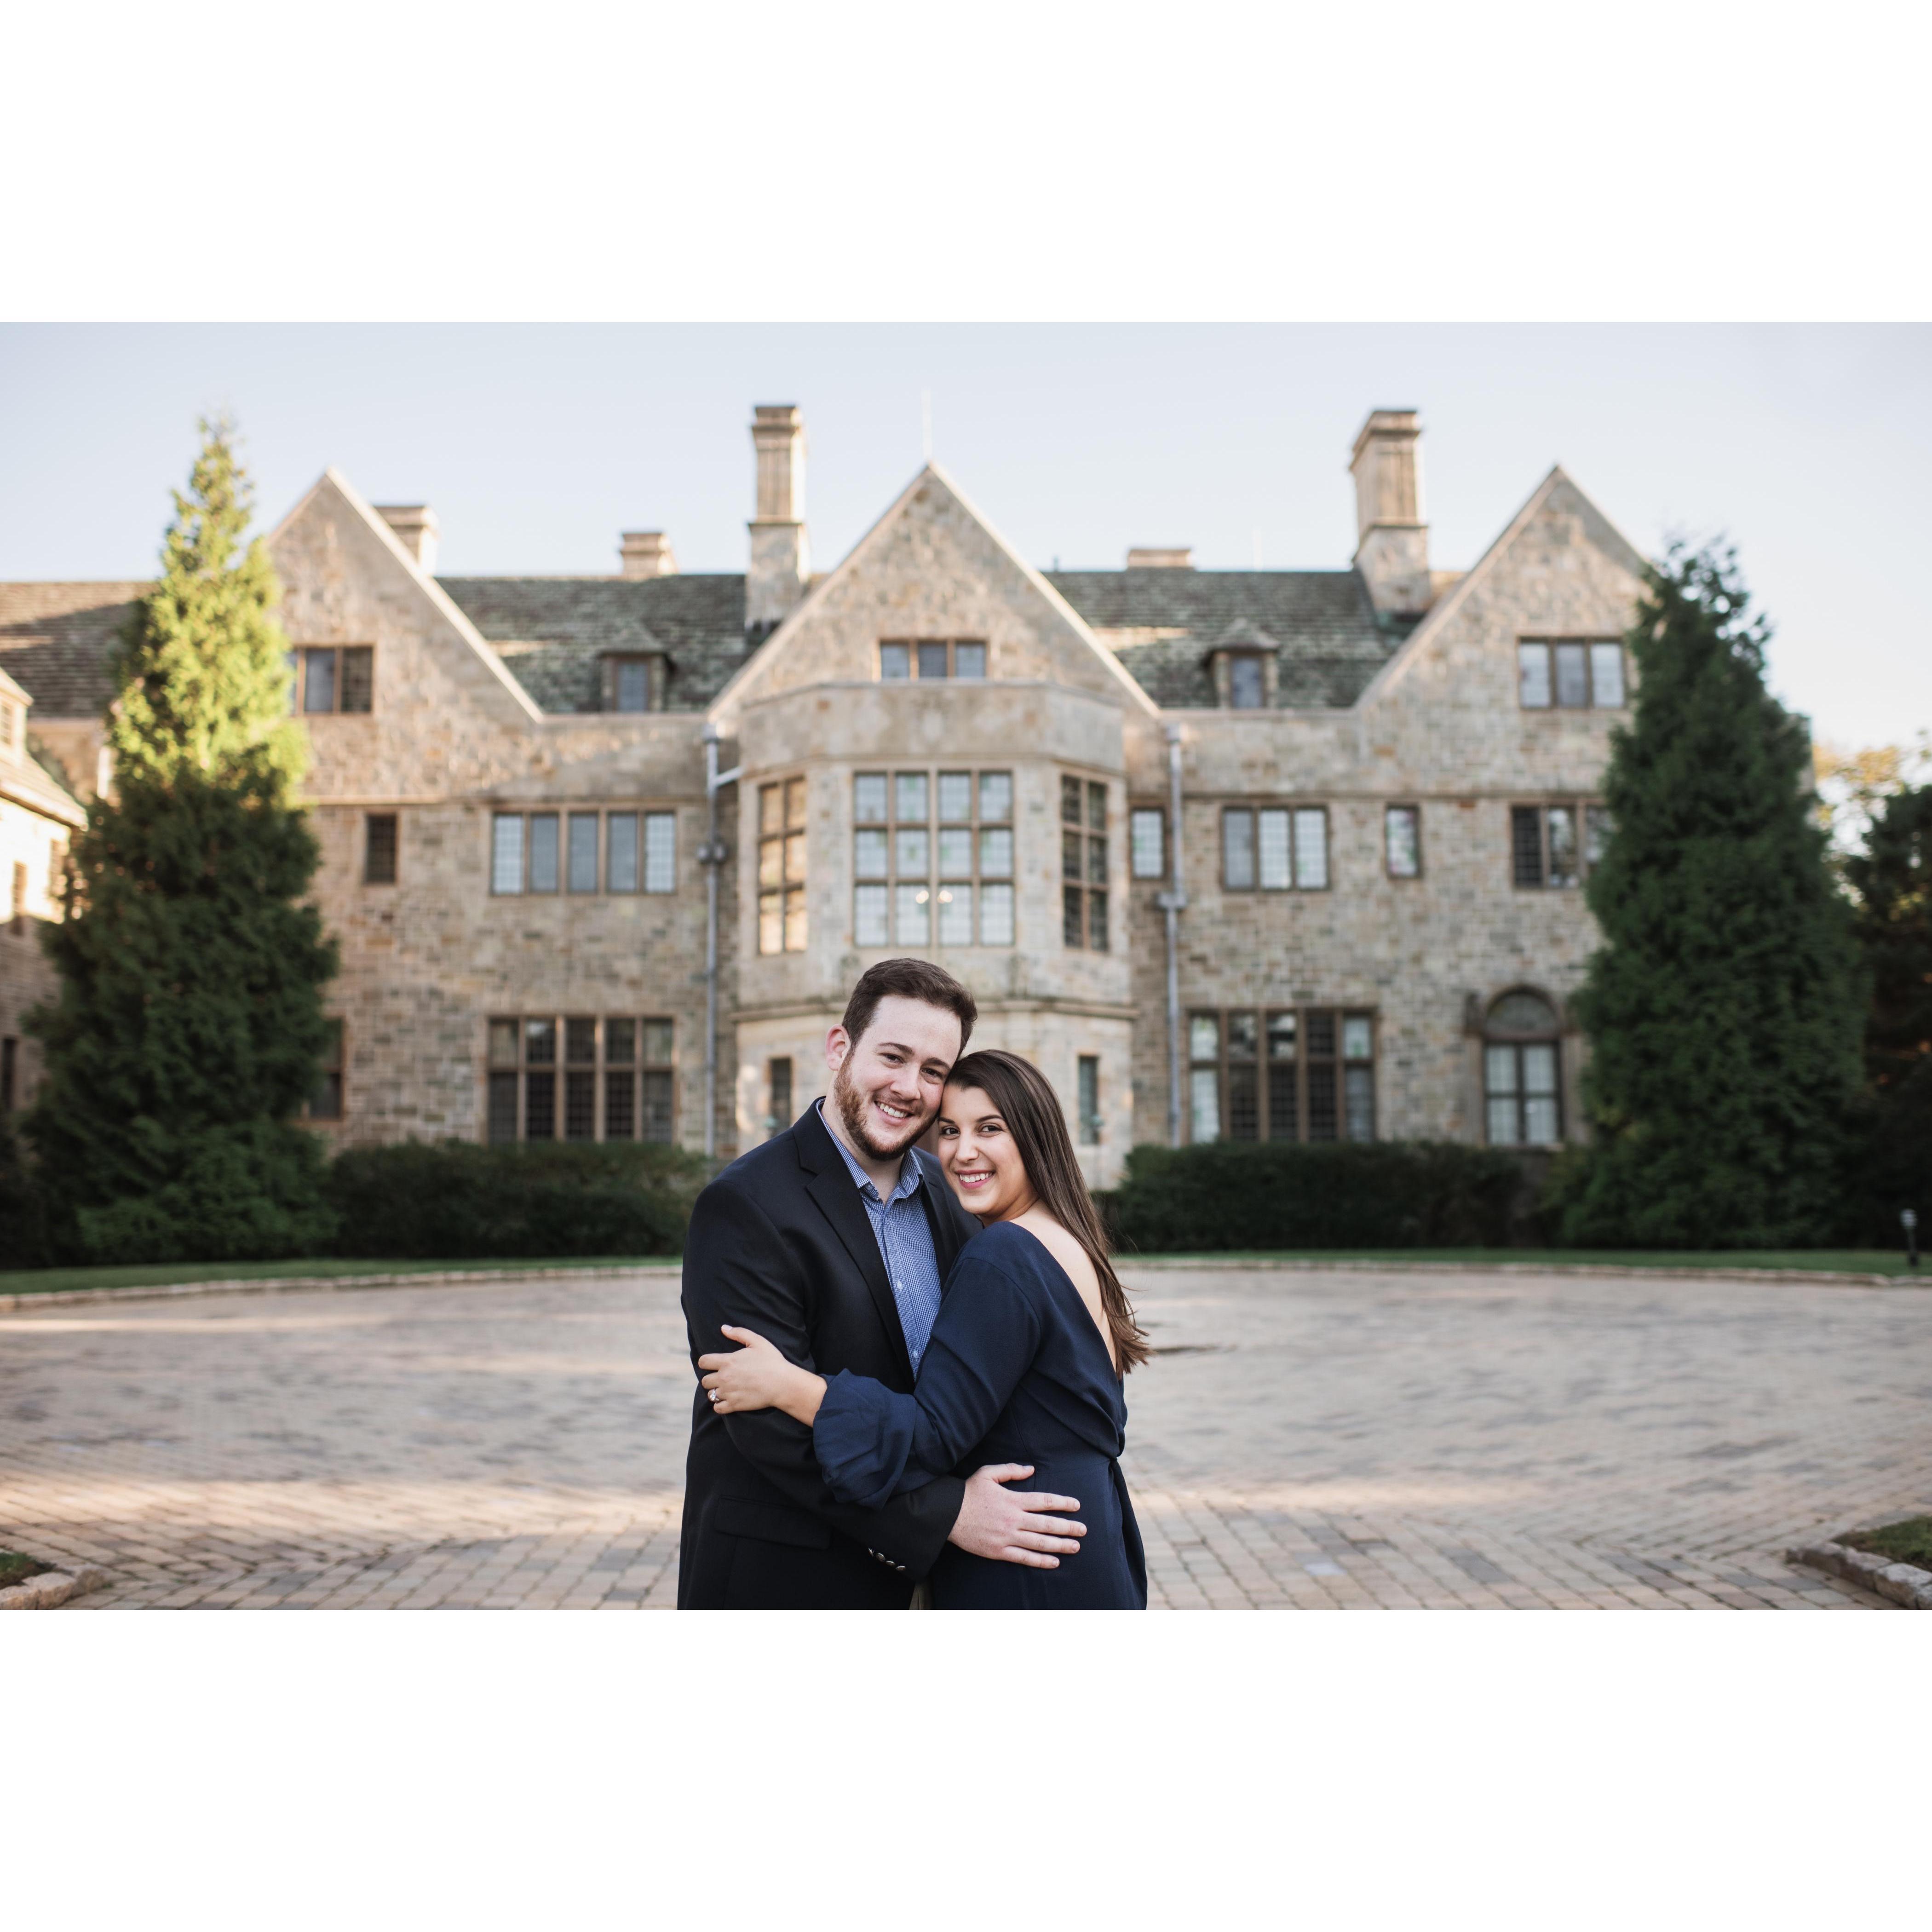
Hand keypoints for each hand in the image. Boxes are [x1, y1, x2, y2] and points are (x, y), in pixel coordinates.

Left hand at [699, 1326, 825, 1425]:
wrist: (782, 1384)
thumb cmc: (772, 1361)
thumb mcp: (757, 1341)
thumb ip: (739, 1333)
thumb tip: (723, 1328)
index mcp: (728, 1361)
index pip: (703, 1362)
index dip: (706, 1362)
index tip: (712, 1364)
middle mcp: (724, 1377)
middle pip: (704, 1381)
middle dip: (711, 1378)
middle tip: (722, 1378)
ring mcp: (728, 1393)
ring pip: (711, 1394)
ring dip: (716, 1392)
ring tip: (727, 1389)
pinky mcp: (734, 1405)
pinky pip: (717, 1408)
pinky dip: (720, 1405)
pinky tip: (728, 1400)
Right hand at [947, 1463, 1085, 1568]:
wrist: (948, 1514)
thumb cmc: (968, 1493)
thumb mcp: (988, 1473)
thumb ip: (1011, 1470)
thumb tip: (1031, 1469)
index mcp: (1012, 1499)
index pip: (1044, 1501)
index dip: (1062, 1503)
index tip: (1076, 1505)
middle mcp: (1013, 1519)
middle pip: (1046, 1524)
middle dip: (1068, 1527)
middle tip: (1083, 1530)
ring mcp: (1007, 1537)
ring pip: (1039, 1543)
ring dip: (1060, 1545)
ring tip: (1075, 1547)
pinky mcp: (999, 1551)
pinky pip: (1024, 1558)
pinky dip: (1040, 1561)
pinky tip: (1054, 1562)